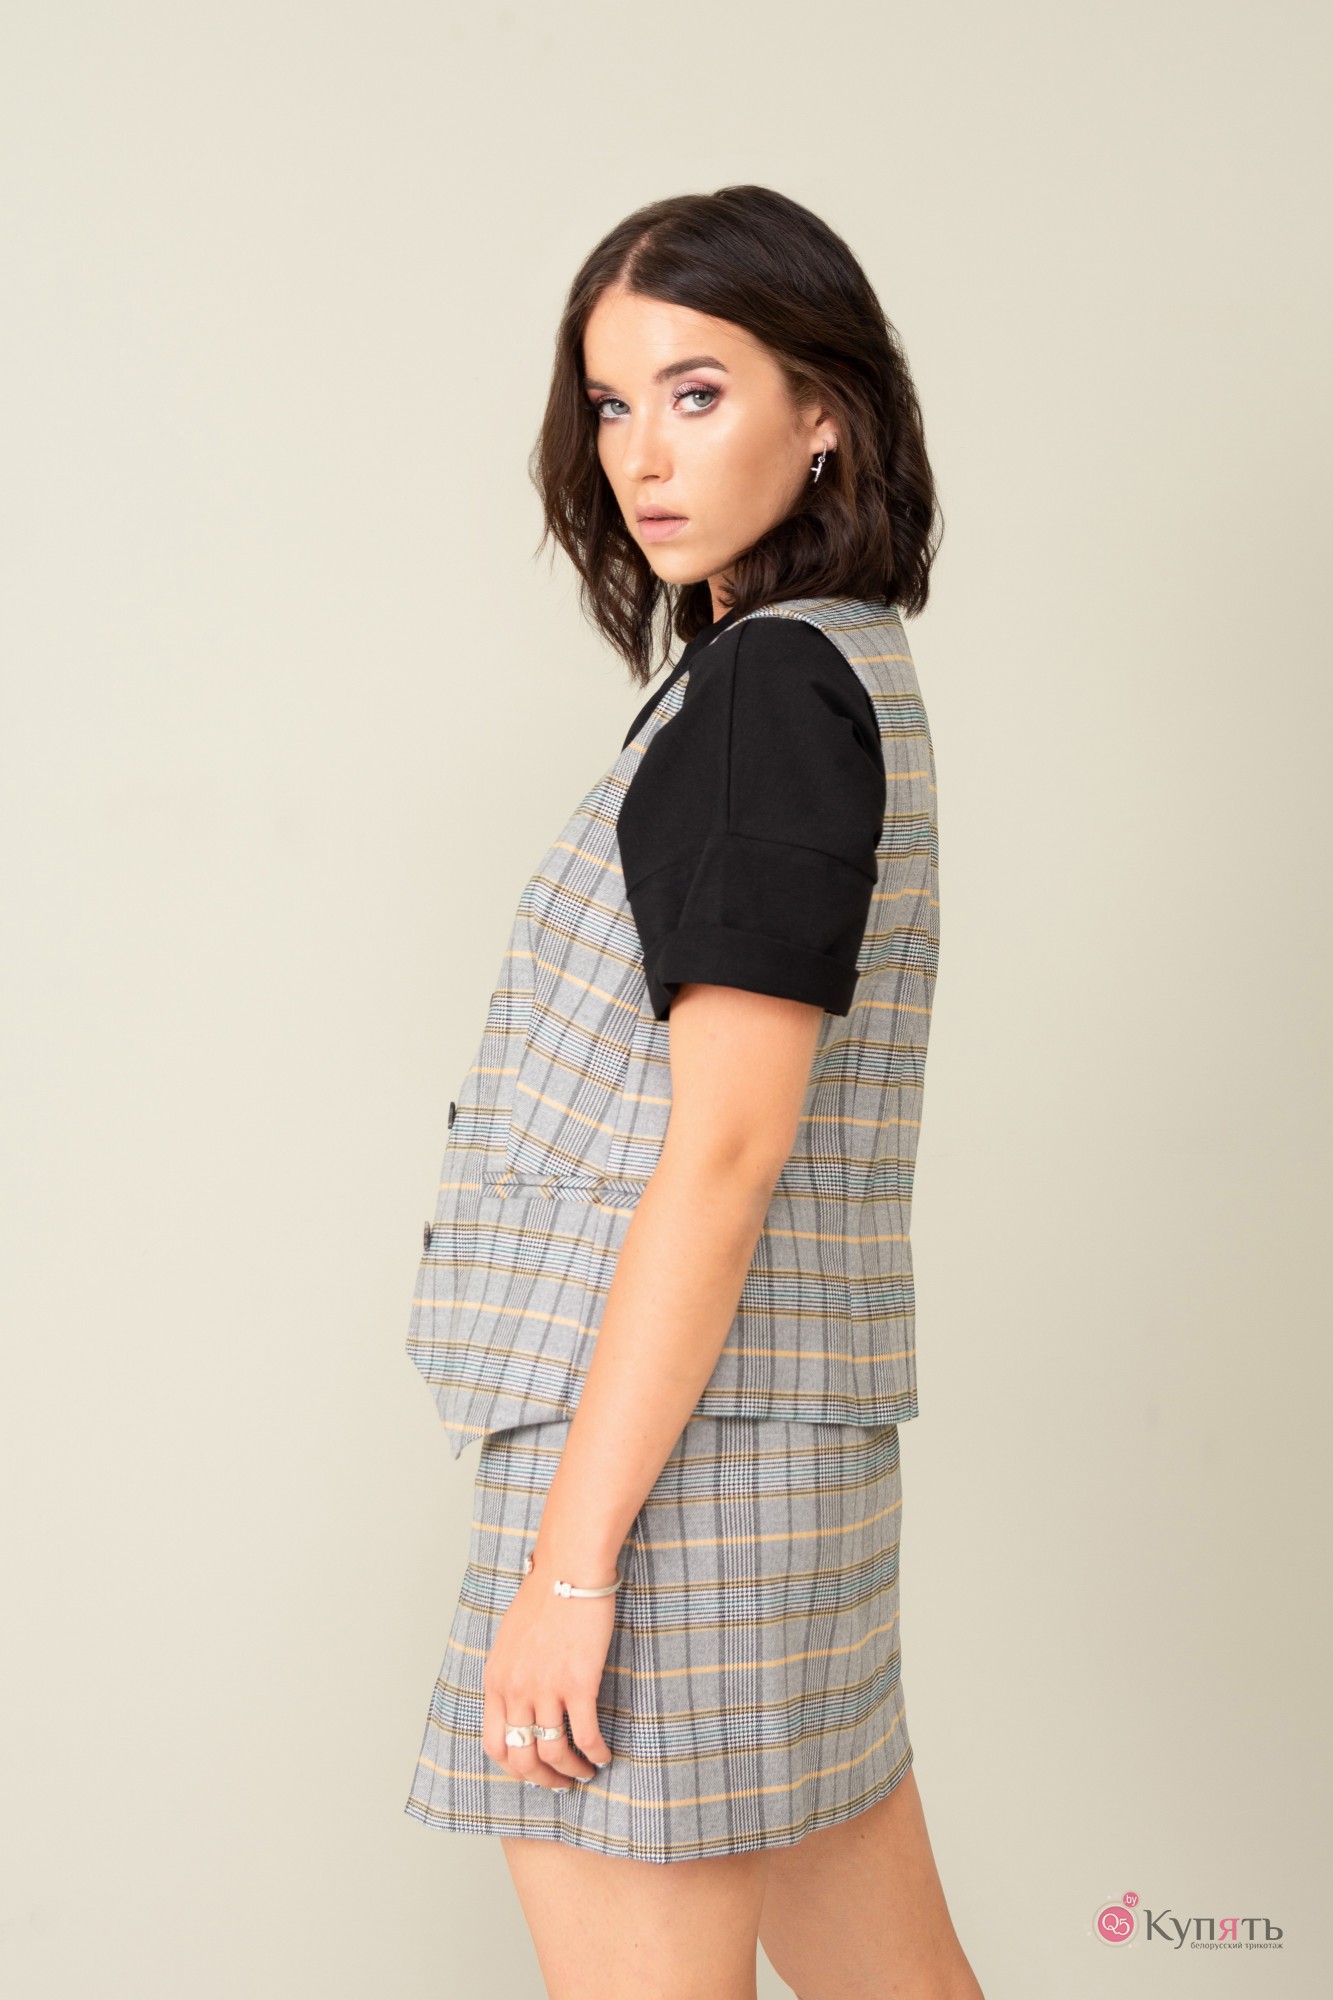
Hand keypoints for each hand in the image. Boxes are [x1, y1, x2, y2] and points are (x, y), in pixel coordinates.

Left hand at [481, 1554, 616, 1789]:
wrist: (568, 1569)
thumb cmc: (543, 1597)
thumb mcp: (510, 1641)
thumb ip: (511, 1675)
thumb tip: (520, 1705)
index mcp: (496, 1681)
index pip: (495, 1745)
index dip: (514, 1768)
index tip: (532, 1772)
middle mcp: (515, 1690)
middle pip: (521, 1758)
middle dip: (542, 1779)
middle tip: (560, 1784)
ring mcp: (546, 1688)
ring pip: (553, 1752)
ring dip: (571, 1771)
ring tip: (585, 1772)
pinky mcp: (578, 1683)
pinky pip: (585, 1734)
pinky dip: (595, 1753)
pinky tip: (604, 1755)